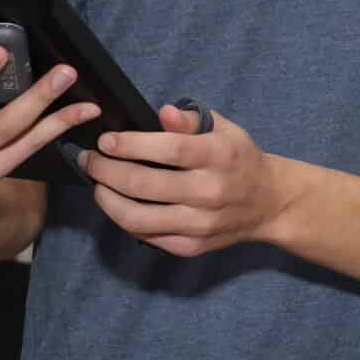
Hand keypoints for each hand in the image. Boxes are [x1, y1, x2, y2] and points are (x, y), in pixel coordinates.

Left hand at [78, 105, 284, 257]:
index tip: (105, 141)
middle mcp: (210, 192)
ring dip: (107, 199)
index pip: (168, 149)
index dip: (130, 145)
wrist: (268, 203)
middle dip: (106, 171)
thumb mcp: (224, 129)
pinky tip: (116, 204)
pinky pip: (147, 236)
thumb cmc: (239, 159)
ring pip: (137, 218)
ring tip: (97, 184)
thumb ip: (191, 120)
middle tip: (91, 160)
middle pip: (144, 185)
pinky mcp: (192, 246)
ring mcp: (200, 224)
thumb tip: (163, 113)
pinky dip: (124, 219)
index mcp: (218, 156)